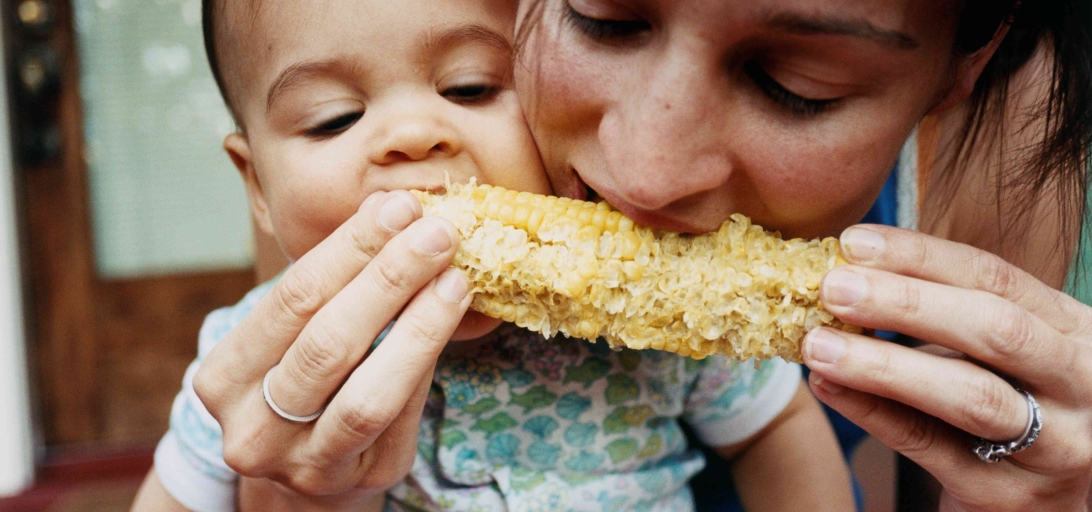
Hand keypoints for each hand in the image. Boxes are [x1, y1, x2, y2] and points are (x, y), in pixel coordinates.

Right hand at [192, 191, 471, 507]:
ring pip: (366, 393)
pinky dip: (427, 362)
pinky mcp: (360, 480)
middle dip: (388, 278)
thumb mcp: (295, 337)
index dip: (350, 248)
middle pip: (327, 343)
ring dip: (418, 325)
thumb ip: (334, 285)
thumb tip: (393, 212)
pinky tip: (451, 318)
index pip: (291, 298)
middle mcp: (254, 429)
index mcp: (224, 378)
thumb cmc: (305, 385)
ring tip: (454, 276)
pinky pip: (400, 417)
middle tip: (437, 233)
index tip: (398, 208)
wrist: (306, 481)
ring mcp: (305, 464)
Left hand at [803, 225, 1091, 511]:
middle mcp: (1078, 383)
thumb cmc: (1014, 405)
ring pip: (969, 395)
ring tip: (819, 345)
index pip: (995, 277)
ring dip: (883, 364)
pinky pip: (930, 446)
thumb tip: (847, 273)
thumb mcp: (1003, 351)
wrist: (1044, 501)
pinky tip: (829, 388)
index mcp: (1072, 330)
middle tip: (833, 288)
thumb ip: (943, 315)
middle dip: (905, 303)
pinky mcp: (1009, 495)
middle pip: (994, 330)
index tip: (854, 242)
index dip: (920, 257)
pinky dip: (872, 412)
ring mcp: (1055, 445)